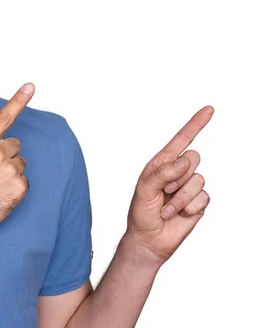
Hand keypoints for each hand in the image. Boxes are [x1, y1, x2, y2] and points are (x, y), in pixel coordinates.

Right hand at [0, 83, 34, 244]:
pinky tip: (0, 196)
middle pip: (15, 145)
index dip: (19, 100)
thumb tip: (0, 143)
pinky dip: (15, 188)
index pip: (4, 117)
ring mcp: (10, 170)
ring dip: (11, 172)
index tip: (31, 86)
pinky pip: (24, 181)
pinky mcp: (19, 187)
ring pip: (20, 164)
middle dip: (7, 155)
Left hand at [126, 105, 213, 265]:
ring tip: (166, 207)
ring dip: (180, 197)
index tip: (209, 110)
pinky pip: (203, 197)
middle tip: (163, 191)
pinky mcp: (198, 202)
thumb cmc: (141, 213)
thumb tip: (184, 160)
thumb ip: (163, 172)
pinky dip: (188, 207)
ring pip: (198, 180)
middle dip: (177, 176)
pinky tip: (177, 214)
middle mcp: (177, 172)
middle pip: (193, 158)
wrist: (149, 239)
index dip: (195, 124)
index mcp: (162, 163)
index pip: (181, 140)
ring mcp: (189, 187)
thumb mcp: (144, 189)